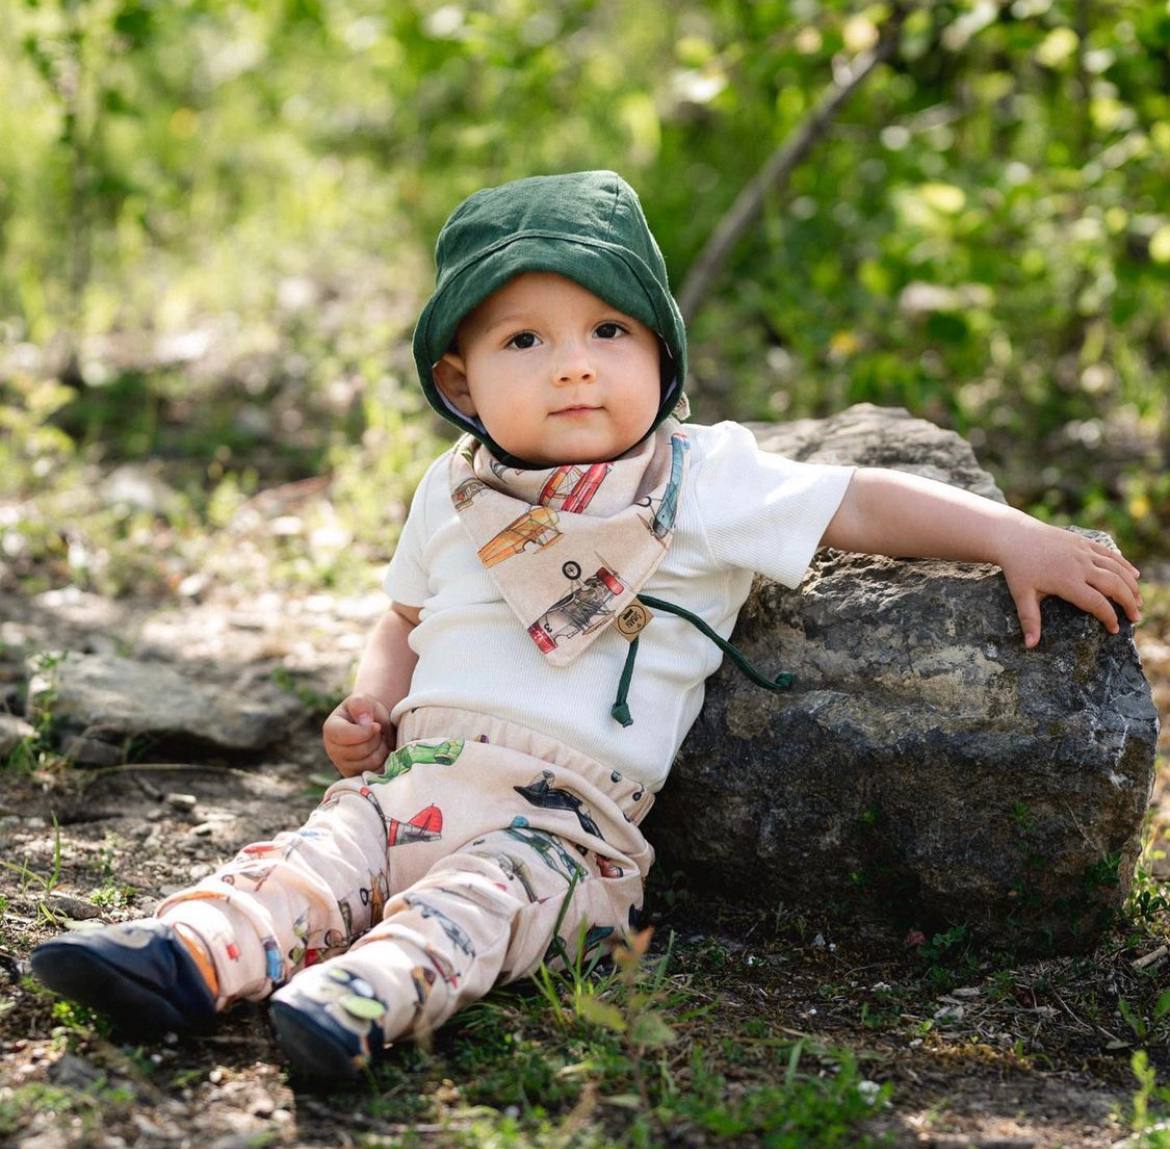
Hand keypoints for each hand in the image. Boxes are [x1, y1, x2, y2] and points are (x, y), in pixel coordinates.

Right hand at [323, 694, 392, 776]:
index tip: (376, 725)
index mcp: (331, 729)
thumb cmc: (366, 711)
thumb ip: (360, 705)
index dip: (366, 731)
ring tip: (379, 741)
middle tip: (378, 732)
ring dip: (381, 750)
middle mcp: (332, 750)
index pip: (346, 736)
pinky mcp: (356, 775)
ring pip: (369, 763)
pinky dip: (383, 762)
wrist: (372, 724)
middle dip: (375, 740)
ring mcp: (343, 765)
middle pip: (360, 751)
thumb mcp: (363, 700)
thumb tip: (365, 722)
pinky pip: (375, 773)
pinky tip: (380, 752)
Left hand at [997, 519, 1141, 647]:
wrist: (1014, 536)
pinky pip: (1110, 554)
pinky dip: (1124, 564)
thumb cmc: (1017, 569)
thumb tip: (1030, 645)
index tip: (1114, 629)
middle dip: (1128, 603)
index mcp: (1067, 581)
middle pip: (1114, 585)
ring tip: (1138, 601)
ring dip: (1131, 585)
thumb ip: (1030, 620)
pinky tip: (1134, 575)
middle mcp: (1080, 566)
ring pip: (1116, 569)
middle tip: (1135, 617)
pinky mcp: (1083, 542)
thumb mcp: (1021, 595)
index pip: (1096, 603)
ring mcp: (1084, 552)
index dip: (1109, 617)